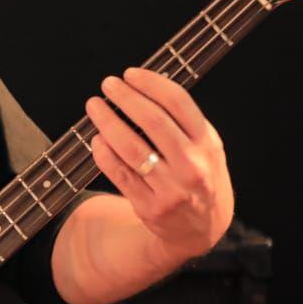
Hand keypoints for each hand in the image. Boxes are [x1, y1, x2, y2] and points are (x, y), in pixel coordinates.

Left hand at [84, 67, 232, 259]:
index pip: (179, 103)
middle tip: (108, 84)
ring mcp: (171, 188)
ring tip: (94, 106)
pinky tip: (97, 138)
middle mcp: (192, 165)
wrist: (202, 229)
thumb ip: (184, 122)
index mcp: (208, 144)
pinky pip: (120, 174)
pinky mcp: (150, 207)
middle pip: (153, 121)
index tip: (131, 74)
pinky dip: (104, 153)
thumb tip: (143, 88)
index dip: (151, 83)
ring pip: (131, 148)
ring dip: (107, 122)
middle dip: (126, 98)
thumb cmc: (199, 177)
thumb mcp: (207, 148)